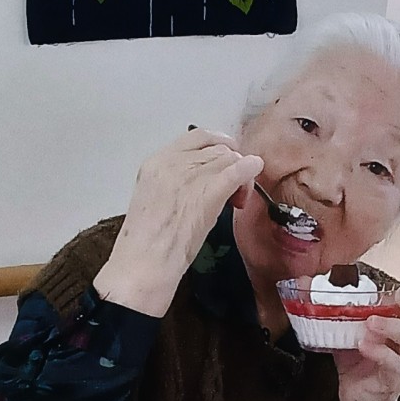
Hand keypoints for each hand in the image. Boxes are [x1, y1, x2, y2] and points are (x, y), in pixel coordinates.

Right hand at [94, 128, 263, 316]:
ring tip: (236, 199)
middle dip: (231, 165)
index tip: (228, 156)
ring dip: (240, 176)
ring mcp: (189, 176)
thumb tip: (204, 182)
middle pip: (217, 149)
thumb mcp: (156, 200)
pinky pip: (236, 172)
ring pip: (229, 159)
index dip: (218, 143)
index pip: (196, 137)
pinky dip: (249, 169)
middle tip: (234, 192)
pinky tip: (255, 169)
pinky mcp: (206, 193)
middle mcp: (172, 163)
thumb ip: (177, 184)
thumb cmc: (148, 243)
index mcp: (156, 163)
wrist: (144, 263)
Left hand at [334, 255, 399, 400]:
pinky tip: (364, 345)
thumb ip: (328, 304)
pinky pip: (396, 365)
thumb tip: (301, 280)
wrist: (356, 397)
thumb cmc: (355, 356)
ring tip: (370, 323)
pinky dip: (381, 353)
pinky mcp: (394, 380)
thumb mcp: (342, 326)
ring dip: (393, 326)